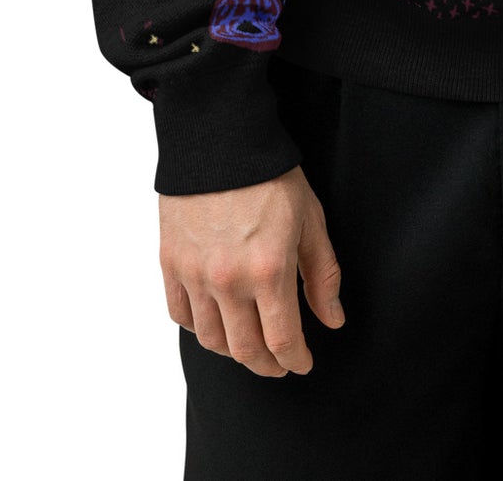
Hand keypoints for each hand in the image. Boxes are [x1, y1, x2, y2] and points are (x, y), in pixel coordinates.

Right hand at [158, 164, 344, 375]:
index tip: (302, 363)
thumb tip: (332, 319)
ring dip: (233, 350)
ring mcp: (194, 274)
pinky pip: (180, 314)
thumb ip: (322, 275)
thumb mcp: (311, 219)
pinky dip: (198, 327)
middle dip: (267, 365)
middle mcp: (228, 280)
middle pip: (245, 350)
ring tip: (249, 343)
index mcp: (268, 270)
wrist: (220, 138)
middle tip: (279, 363)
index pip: (282, 340)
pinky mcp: (170, 262)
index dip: (296, 360)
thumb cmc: (270, 174)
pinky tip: (215, 320)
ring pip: (211, 339)